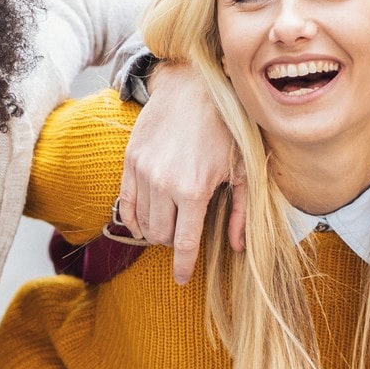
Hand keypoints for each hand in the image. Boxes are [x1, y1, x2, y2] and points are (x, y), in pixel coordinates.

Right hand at [119, 60, 243, 283]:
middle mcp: (164, 185)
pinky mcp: (130, 161)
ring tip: (168, 225)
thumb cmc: (226, 129)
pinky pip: (125, 203)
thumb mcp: (244, 170)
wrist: (193, 89)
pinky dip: (133, 218)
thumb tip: (237, 248)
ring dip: (156, 231)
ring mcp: (143, 173)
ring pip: (143, 222)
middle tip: (184, 236)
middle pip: (161, 236)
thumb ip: (241, 212)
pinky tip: (143, 222)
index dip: (183, 266)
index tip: (182, 279)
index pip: (185, 244)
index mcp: (194, 191)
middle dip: (172, 243)